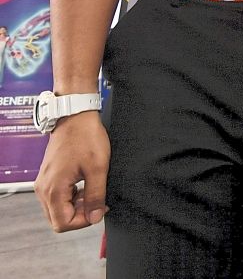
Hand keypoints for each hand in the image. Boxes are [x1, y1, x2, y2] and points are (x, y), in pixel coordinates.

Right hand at [33, 112, 109, 231]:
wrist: (75, 117)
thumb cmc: (86, 138)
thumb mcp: (98, 168)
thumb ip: (96, 196)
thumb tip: (95, 217)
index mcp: (53, 190)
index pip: (62, 224)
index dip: (83, 222)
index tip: (99, 209)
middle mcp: (43, 189)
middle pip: (58, 219)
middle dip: (80, 214)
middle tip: (98, 200)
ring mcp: (44, 183)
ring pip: (57, 209)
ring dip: (76, 206)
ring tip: (93, 190)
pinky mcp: (48, 177)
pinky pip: (57, 197)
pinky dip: (71, 197)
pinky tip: (85, 185)